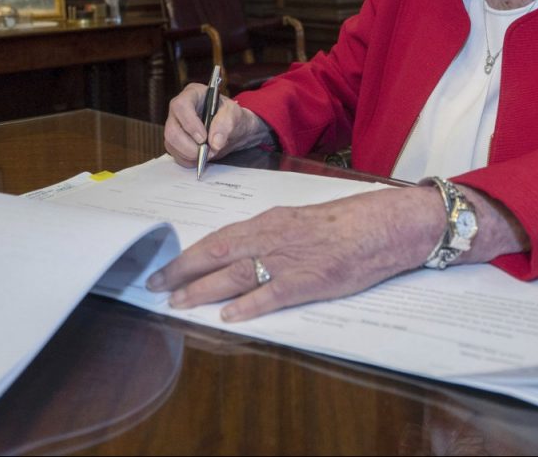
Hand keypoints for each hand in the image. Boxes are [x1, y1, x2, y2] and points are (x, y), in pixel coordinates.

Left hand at [145, 185, 444, 320]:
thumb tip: (240, 252)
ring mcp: (289, 260)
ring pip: (235, 274)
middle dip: (182, 271)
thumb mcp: (298, 220)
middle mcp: (272, 237)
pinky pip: (271, 294)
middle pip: (216, 254)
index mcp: (269, 221)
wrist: (381, 225)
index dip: (189, 254)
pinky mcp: (308, 281)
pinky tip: (228, 317)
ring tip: (179, 302)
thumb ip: (269, 235)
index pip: (219, 238)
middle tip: (156, 285)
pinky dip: (248, 306)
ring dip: (203, 290)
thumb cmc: (344, 222)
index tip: (166, 267)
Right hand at [163, 83, 271, 167]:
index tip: (203, 138)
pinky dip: (189, 160)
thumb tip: (215, 142)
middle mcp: (179, 109)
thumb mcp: (235, 114)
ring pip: (171, 143)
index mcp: (193, 94)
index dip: (190, 123)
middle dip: (189, 146)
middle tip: (207, 152)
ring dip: (190, 154)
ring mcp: (175, 126)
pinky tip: (201, 157)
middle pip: (172, 129)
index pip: (181, 106)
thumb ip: (226, 124)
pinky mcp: (175, 141)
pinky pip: (175, 154)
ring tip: (208, 153)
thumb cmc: (232, 116)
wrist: (233, 130)